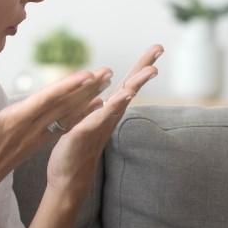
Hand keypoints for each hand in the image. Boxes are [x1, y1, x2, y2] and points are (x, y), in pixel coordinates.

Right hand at [0, 67, 113, 215]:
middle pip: (62, 106)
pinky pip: (61, 127)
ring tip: (105, 85)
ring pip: (65, 116)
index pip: (44, 101)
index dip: (65, 87)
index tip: (86, 75)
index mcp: (13, 124)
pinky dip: (77, 115)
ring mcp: (32, 138)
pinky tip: (89, 109)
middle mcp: (28, 131)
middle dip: (85, 88)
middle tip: (108, 72)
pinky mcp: (32, 144)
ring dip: (86, 100)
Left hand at [46, 44, 161, 192]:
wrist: (67, 179)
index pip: (127, 84)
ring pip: (120, 101)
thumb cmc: (77, 151)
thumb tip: (105, 96)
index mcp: (108, 111)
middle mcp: (109, 116)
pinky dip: (112, 106)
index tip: (157, 48)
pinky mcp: (84, 133)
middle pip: (130, 88)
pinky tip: (123, 95)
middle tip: (159, 49)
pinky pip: (100, 117)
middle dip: (144, 68)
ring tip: (151, 70)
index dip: (141, 66)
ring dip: (135, 84)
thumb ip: (99, 109)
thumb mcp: (88, 122)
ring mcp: (99, 125)